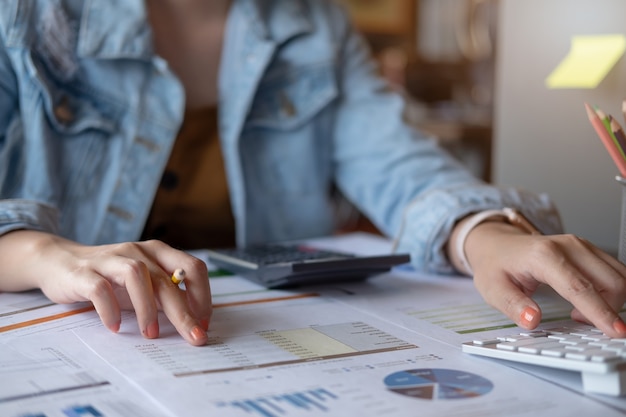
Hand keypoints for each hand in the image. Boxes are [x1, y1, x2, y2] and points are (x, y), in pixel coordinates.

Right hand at [0, 230, 210, 345]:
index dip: (203, 296)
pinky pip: (100, 289)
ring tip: (151, 333)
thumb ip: (166, 296)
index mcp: (158, 252)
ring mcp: (111, 259)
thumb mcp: (144, 285)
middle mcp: (138, 251)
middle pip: (167, 279)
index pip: (193, 268)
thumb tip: (195, 322)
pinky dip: (110, 310)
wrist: (60, 262)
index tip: (203, 324)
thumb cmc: (111, 279)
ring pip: (137, 276)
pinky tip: (116, 327)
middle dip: (184, 312)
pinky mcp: (84, 272)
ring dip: (148, 308)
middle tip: (194, 338)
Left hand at [461, 221, 625, 336]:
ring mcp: (581, 245)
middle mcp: (568, 246)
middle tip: (577, 320)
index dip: (600, 312)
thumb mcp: (493, 289)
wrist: (496, 243)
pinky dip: (609, 291)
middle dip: (608, 309)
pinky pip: (614, 271)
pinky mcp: (587, 249)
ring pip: (619, 276)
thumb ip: (512, 305)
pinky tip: (586, 299)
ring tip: (578, 311)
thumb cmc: (495, 265)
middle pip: (611, 281)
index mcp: (543, 255)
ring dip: (611, 300)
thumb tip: (531, 320)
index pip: (579, 288)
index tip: (616, 332)